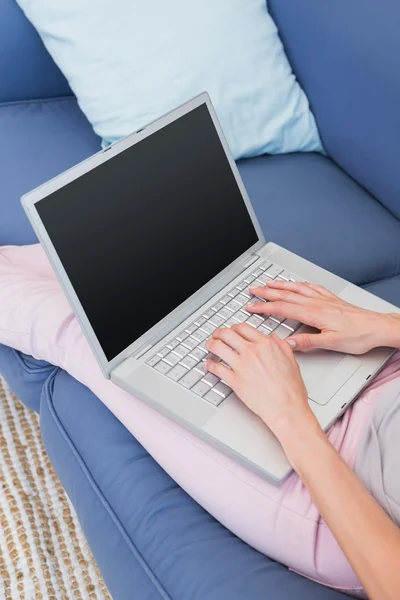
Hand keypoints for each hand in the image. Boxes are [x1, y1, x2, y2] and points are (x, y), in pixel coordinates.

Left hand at [205, 323, 317, 440]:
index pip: (243, 328)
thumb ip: (282, 347)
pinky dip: (210, 365)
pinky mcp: (234, 381)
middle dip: (219, 333)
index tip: (231, 330)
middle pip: (227, 334)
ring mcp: (241, 366)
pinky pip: (216, 368)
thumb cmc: (290, 390)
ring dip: (211, 344)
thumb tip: (274, 339)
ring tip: (209, 346)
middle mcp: (252, 352)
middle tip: (216, 335)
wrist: (286, 408)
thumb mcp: (292, 361)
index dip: (234, 328)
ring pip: (218, 347)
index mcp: (266, 345)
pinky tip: (209, 364)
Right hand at [247, 280, 399, 353]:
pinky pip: (311, 287)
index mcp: (313, 313)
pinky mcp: (331, 299)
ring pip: (297, 289)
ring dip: (281, 285)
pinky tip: (298, 284)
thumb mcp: (331, 343)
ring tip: (269, 283)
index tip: (251, 307)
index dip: (264, 307)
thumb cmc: (358, 335)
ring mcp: (324, 299)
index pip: (282, 308)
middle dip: (267, 292)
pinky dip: (300, 284)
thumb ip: (307, 342)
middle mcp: (316, 303)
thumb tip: (287, 343)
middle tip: (253, 290)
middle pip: (286, 295)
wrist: (377, 327)